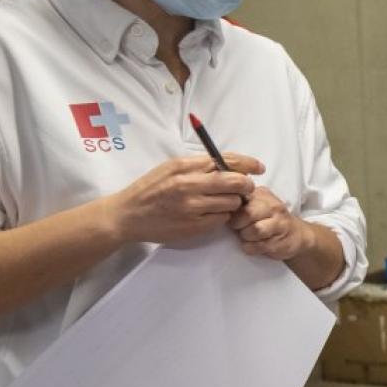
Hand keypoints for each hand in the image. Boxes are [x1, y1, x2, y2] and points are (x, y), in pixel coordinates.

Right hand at [108, 154, 262, 245]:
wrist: (128, 215)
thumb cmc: (150, 190)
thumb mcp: (170, 168)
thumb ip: (198, 165)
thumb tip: (229, 165)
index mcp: (184, 166)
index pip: (226, 161)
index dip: (248, 163)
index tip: (259, 167)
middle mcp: (189, 184)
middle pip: (236, 182)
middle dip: (246, 185)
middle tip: (246, 188)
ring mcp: (192, 207)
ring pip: (232, 203)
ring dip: (233, 203)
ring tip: (220, 202)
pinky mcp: (194, 226)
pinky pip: (222, 219)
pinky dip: (221, 216)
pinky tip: (210, 214)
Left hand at [229, 186, 314, 259]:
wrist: (297, 235)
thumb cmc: (270, 219)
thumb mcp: (258, 203)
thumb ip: (241, 201)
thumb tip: (219, 202)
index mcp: (263, 195)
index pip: (241, 197)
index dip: (232, 209)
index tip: (231, 215)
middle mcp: (274, 207)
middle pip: (248, 214)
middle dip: (238, 224)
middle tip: (238, 228)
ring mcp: (279, 225)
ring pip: (254, 231)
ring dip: (245, 236)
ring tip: (246, 236)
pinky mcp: (280, 242)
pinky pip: (258, 246)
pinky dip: (250, 247)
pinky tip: (253, 245)